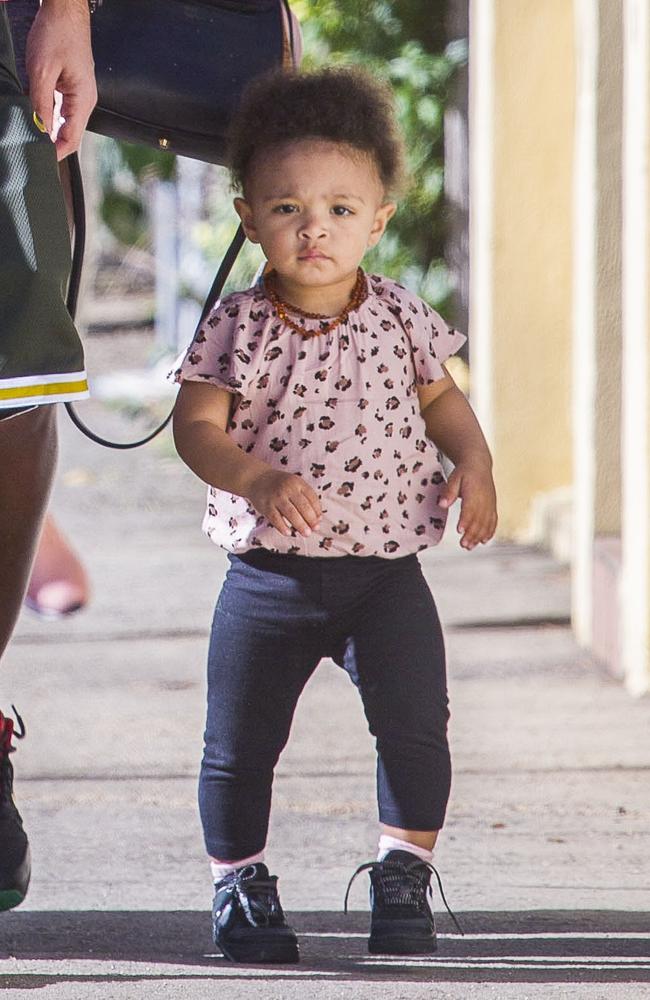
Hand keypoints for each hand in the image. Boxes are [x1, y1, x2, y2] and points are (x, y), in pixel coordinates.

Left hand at [26, 0, 96, 159]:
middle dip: (51, 144)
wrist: (65, 10)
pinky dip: (47, 115)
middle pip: (69, 135)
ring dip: (48, 130)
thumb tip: (40, 131)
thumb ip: (41, 104)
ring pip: (63, 123)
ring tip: (32, 134)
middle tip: (32, 150)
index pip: (72, 140)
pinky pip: (60, 109)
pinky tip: (34, 114)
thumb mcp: (42, 71)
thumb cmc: (57, 34)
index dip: (56, 153)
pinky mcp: (70, 87)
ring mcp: (78, 94)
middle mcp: (85, 101)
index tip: (40, 161)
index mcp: (83, 101)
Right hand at [247, 470, 321, 537]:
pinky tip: (288, 533)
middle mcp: (288, 489)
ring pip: (291, 513)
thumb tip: (318, 518)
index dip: (317, 511)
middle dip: (310, 520)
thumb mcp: (295, 485)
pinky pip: (276, 519)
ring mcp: (277, 497)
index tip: (319, 521)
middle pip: (303, 506)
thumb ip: (306, 499)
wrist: (257, 479)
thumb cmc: (280, 485)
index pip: (312, 498)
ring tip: (306, 533)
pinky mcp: (266, 506)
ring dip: (300, 525)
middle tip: (314, 529)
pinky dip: (282, 527)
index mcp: (298, 483)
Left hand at [439, 460, 497, 549]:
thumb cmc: (465, 472)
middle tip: (463, 544)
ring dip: (479, 536)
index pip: (470, 509)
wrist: (479, 465)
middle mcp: (485, 500)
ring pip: (486, 523)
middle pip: (479, 520)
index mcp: (474, 492)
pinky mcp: (492, 507)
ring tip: (469, 546)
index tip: (460, 531)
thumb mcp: (454, 478)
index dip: (466, 520)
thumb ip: (449, 492)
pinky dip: (489, 532)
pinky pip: (493, 521)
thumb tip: (442, 504)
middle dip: (472, 534)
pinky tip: (484, 541)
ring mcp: (490, 504)